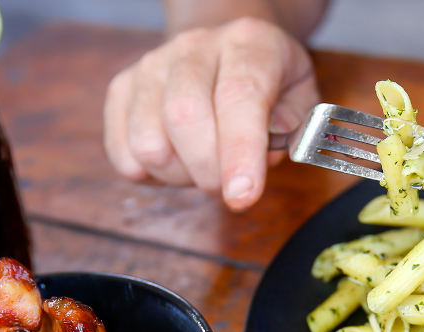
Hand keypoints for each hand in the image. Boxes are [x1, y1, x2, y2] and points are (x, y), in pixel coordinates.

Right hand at [103, 17, 318, 209]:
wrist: (224, 49)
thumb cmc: (268, 80)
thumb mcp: (301, 94)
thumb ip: (295, 126)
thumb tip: (266, 154)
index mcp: (247, 43)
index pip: (239, 96)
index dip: (240, 152)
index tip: (242, 195)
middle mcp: (194, 48)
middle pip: (184, 117)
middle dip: (208, 171)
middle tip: (228, 185)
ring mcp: (151, 66)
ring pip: (148, 143)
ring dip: (179, 176)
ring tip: (202, 165)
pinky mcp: (122, 89)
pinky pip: (123, 153)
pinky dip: (151, 174)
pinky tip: (177, 160)